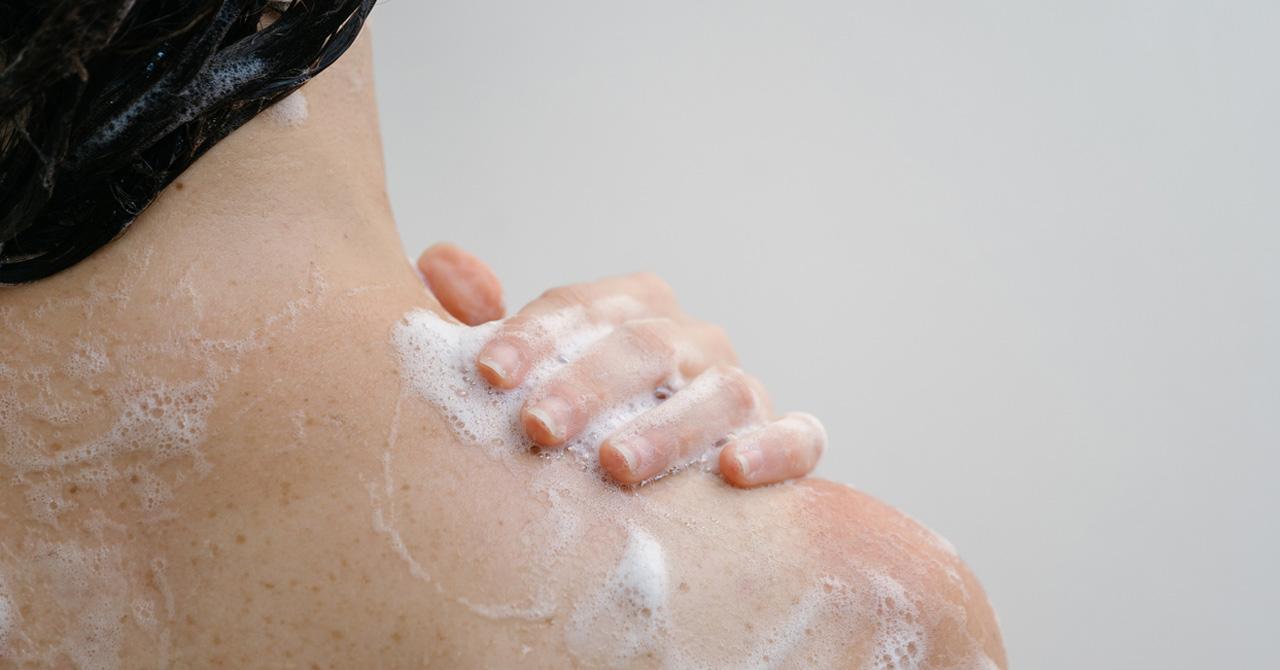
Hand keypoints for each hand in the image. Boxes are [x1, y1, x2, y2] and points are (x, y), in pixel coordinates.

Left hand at [415, 243, 825, 487]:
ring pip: (721, 389)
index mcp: (628, 313)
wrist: (647, 494)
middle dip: (589, 384)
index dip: (534, 335)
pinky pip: (801, 436)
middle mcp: (689, 341)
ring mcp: (739, 389)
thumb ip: (486, 328)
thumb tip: (440, 262)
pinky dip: (776, 448)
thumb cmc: (573, 428)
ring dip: (668, 425)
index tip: (487, 376)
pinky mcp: (785, 440)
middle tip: (538, 428)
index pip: (583, 306)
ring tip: (615, 465)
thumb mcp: (526, 381)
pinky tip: (733, 473)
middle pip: (646, 344)